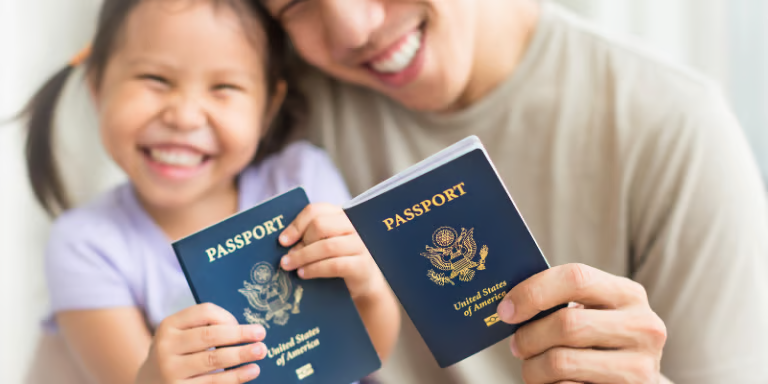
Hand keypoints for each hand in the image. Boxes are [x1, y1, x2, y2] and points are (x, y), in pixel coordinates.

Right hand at [135, 303, 266, 383]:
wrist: (150, 383)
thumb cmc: (177, 354)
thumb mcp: (181, 335)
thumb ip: (205, 327)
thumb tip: (245, 330)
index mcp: (169, 326)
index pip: (204, 312)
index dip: (227, 317)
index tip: (243, 325)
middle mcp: (166, 347)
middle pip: (210, 336)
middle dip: (239, 334)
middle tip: (261, 334)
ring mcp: (171, 371)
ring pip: (213, 360)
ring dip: (241, 355)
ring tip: (260, 351)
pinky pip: (214, 383)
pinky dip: (236, 376)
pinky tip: (252, 370)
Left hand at [278, 203, 385, 299]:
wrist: (365, 282)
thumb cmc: (340, 259)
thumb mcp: (326, 243)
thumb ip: (311, 237)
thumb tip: (285, 242)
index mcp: (342, 215)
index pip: (317, 210)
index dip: (297, 224)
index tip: (282, 240)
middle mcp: (354, 226)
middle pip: (320, 225)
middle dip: (300, 242)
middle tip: (286, 257)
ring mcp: (360, 244)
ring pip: (326, 246)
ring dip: (303, 257)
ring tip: (289, 266)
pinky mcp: (362, 264)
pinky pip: (334, 265)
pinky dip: (314, 269)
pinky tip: (303, 274)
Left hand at [498, 263, 666, 383]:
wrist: (633, 382)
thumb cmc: (599, 340)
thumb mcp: (592, 312)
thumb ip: (562, 301)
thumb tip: (509, 304)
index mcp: (628, 294)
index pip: (576, 278)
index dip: (533, 292)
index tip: (505, 310)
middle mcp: (643, 327)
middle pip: (566, 324)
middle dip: (529, 336)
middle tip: (516, 346)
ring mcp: (639, 366)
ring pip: (561, 362)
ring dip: (533, 368)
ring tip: (531, 368)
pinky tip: (553, 382)